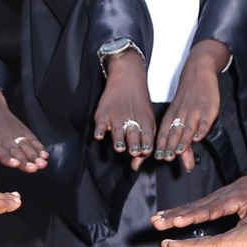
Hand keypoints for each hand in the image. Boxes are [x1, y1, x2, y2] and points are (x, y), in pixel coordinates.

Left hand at [0, 86, 47, 171]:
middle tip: (33, 168)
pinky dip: (38, 146)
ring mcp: (13, 132)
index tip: (13, 163)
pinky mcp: (20, 130)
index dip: (5, 157)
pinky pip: (30, 139)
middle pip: (14, 149)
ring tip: (42, 163)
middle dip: (25, 159)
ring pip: (25, 145)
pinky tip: (45, 155)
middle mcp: (2, 135)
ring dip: (34, 155)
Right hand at [93, 48, 157, 166]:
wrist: (128, 79)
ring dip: (119, 139)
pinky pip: (101, 123)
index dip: (146, 144)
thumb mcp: (148, 120)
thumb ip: (145, 143)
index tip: (145, 151)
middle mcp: (131, 120)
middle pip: (133, 134)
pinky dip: (99, 129)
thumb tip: (136, 167)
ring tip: (119, 147)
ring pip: (118, 130)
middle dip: (134, 143)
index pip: (147, 136)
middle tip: (134, 151)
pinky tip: (99, 135)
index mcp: (145, 122)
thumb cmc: (140, 104)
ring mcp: (116, 116)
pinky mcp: (103, 113)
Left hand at [151, 39, 228, 168]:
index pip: (164, 133)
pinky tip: (198, 138)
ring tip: (178, 152)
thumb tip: (185, 162)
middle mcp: (181, 115)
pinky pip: (204, 121)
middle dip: (169, 146)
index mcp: (171, 116)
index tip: (158, 158)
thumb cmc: (187, 99)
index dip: (161, 146)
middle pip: (174, 133)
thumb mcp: (180, 115)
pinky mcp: (208, 110)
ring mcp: (194, 112)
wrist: (197, 73)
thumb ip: (181, 138)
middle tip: (166, 158)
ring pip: (187, 128)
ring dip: (182, 140)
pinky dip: (200, 130)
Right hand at [151, 172, 246, 230]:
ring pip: (189, 206)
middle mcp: (218, 197)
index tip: (179, 222)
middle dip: (174, 215)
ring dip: (171, 214)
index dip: (193, 216)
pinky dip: (177, 211)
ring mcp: (213, 198)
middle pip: (193, 207)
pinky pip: (192, 206)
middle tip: (157, 222)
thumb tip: (236, 239)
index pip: (209, 210)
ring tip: (155, 220)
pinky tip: (165, 216)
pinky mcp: (211, 200)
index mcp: (231, 199)